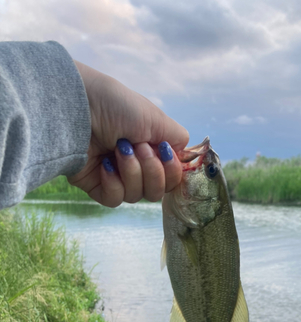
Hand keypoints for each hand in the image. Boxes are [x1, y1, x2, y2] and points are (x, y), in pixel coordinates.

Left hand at [68, 61, 188, 206]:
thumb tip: (185, 155)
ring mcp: (118, 177)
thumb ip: (177, 138)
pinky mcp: (98, 187)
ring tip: (118, 149)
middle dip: (151, 170)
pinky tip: (105, 165)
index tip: (164, 152)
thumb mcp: (156, 118)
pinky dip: (114, 183)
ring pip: (138, 196)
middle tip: (137, 147)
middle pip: (158, 191)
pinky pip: (116, 200)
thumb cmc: (116, 106)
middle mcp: (138, 165)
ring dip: (132, 172)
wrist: (77, 108)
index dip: (172, 171)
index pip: (173, 177)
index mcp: (153, 149)